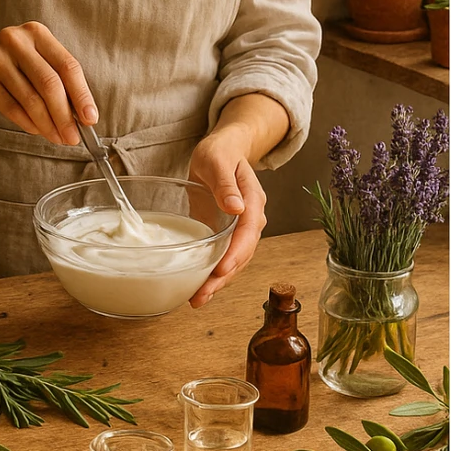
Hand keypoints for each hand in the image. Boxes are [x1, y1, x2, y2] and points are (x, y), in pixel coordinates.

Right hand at [0, 21, 96, 145]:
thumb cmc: (8, 63)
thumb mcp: (33, 58)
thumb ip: (56, 79)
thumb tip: (81, 115)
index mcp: (37, 33)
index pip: (68, 65)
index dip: (82, 94)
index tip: (90, 118)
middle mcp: (16, 41)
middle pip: (50, 84)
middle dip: (65, 115)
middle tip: (73, 137)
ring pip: (30, 99)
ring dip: (48, 124)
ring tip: (57, 137)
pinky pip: (11, 107)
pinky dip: (28, 123)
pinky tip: (37, 130)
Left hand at [187, 130, 267, 307]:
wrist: (223, 151)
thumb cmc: (220, 152)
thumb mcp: (218, 160)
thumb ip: (226, 183)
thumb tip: (236, 207)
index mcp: (252, 201)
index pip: (248, 232)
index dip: (236, 253)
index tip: (222, 269)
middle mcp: (250, 220)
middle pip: (242, 254)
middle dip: (224, 277)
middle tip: (202, 294)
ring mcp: (239, 230)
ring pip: (234, 261)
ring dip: (218, 282)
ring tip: (197, 299)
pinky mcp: (226, 235)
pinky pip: (223, 258)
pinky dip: (212, 275)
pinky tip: (198, 289)